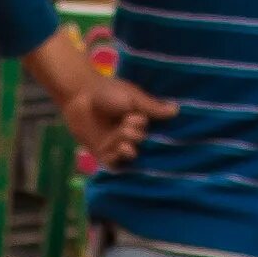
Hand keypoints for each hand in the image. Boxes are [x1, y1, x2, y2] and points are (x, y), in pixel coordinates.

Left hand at [59, 72, 177, 168]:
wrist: (80, 96)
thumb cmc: (107, 92)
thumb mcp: (133, 98)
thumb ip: (152, 107)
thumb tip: (177, 110)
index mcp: (138, 120)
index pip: (150, 130)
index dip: (145, 126)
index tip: (138, 117)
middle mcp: (128, 134)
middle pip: (141, 143)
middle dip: (135, 134)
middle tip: (126, 122)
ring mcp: (115, 145)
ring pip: (129, 154)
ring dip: (127, 146)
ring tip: (122, 134)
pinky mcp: (101, 153)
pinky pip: (113, 164)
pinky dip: (117, 160)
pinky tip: (118, 148)